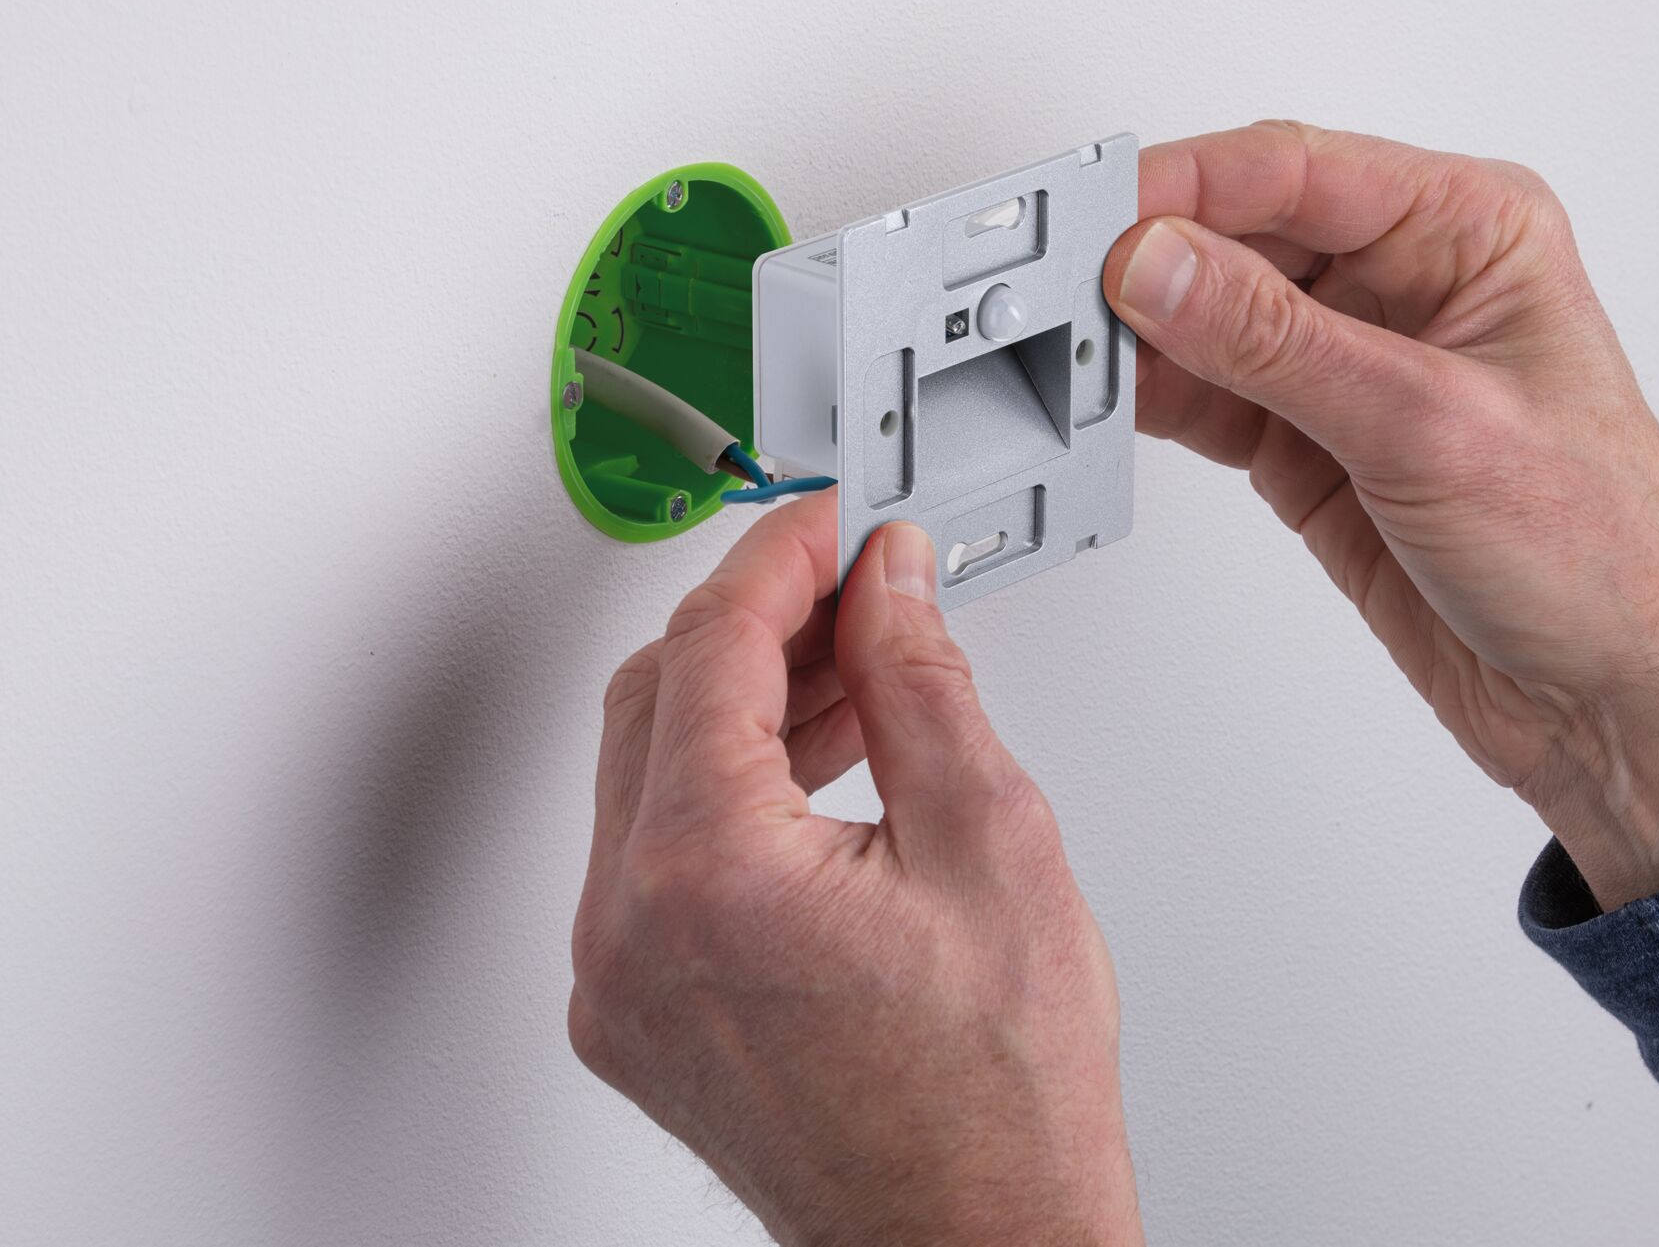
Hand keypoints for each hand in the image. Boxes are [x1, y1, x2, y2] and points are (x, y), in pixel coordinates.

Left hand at [567, 491, 1141, 1246]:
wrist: (975, 1241)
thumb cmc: (998, 1100)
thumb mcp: (992, 842)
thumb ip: (921, 681)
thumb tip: (888, 581)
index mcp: (705, 874)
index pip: (710, 645)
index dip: (781, 557)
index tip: (835, 521)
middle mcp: (630, 930)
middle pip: (660, 697)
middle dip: (757, 620)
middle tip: (854, 585)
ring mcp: (622, 981)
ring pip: (653, 772)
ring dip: (746, 702)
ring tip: (860, 672)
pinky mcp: (639, 1012)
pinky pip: (660, 855)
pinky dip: (730, 789)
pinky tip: (820, 763)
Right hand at [1106, 121, 1658, 909]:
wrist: (1614, 705)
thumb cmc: (1600, 556)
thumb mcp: (1427, 427)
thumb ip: (1277, 343)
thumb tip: (1161, 267)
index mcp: (1472, 234)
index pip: (1297, 172)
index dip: (1188, 188)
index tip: (1102, 222)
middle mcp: (1411, 287)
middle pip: (1243, 237)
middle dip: (1151, 263)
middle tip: (1064, 294)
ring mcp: (1356, 370)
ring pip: (1215, 319)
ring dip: (1143, 336)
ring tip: (1073, 353)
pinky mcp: (1317, 446)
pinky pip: (1213, 397)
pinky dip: (1156, 400)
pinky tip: (1113, 404)